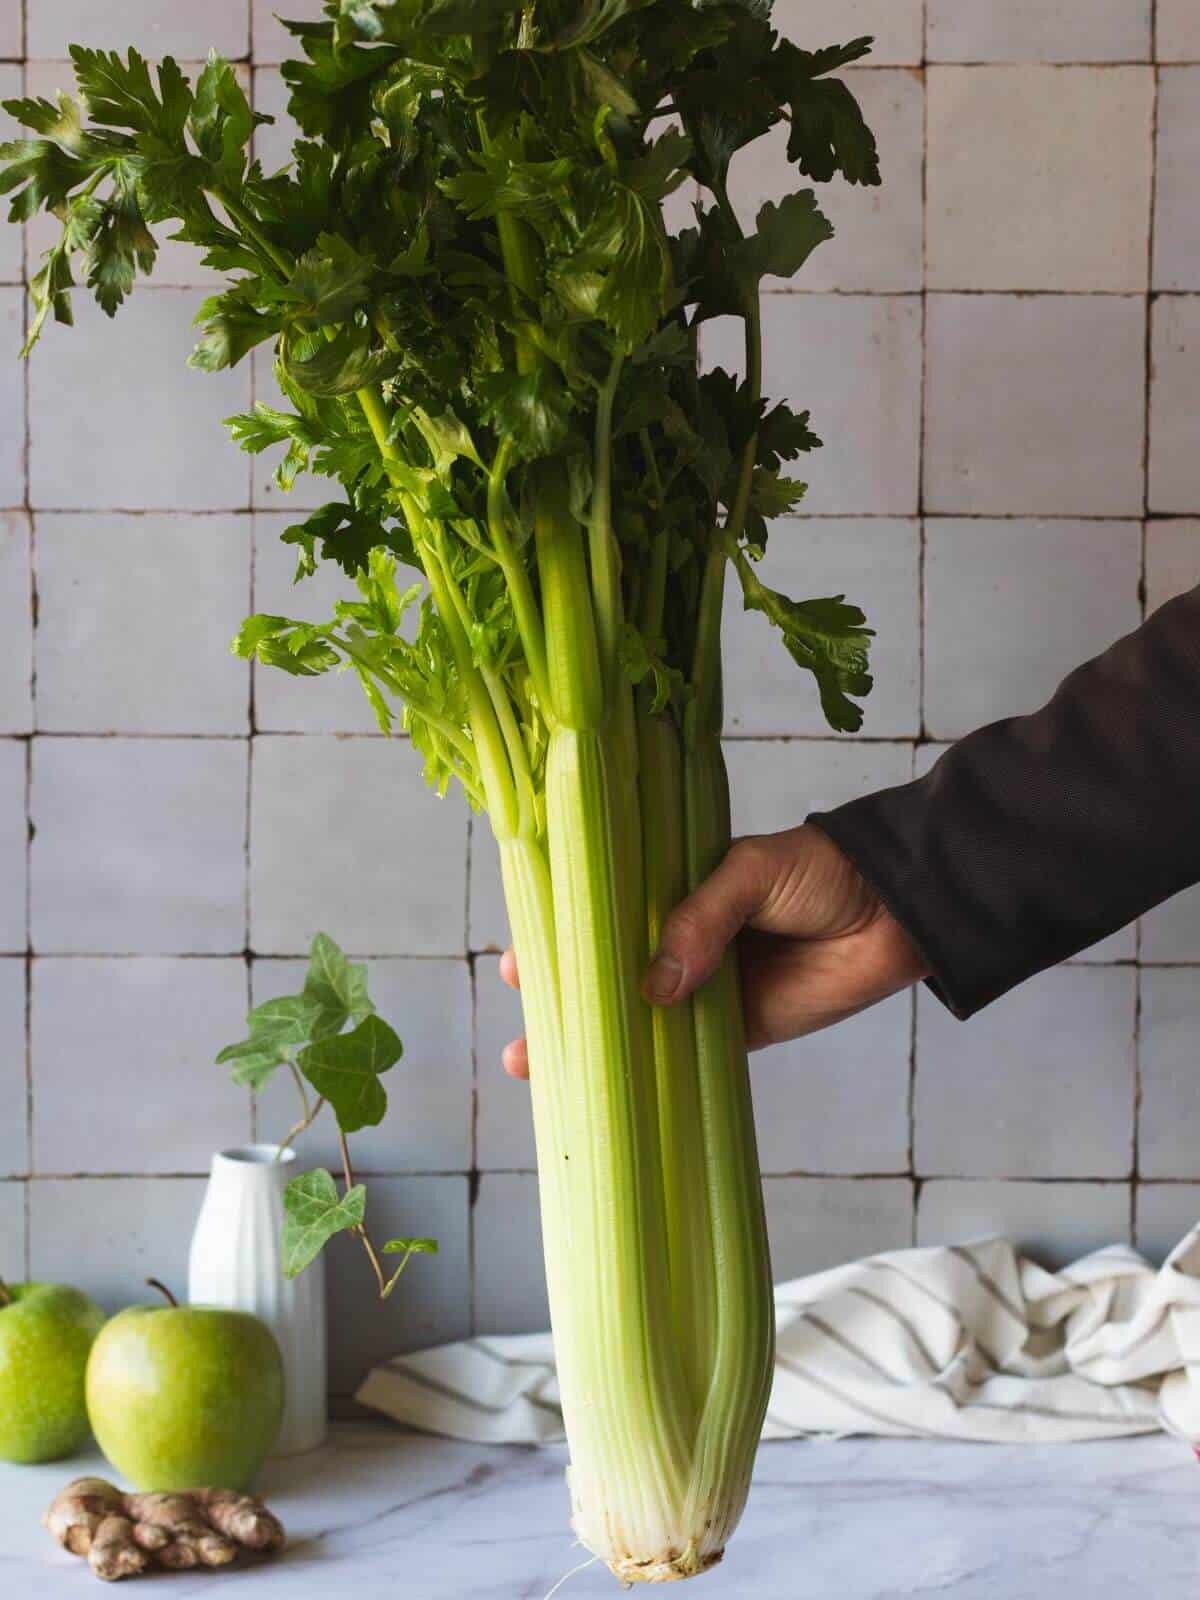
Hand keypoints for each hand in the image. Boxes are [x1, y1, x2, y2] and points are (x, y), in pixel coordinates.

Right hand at [498, 824, 928, 1077]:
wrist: (899, 909)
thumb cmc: (823, 871)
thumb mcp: (752, 871)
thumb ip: (703, 918)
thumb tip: (654, 986)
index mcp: (674, 887)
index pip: (602, 912)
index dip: (559, 938)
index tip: (518, 963)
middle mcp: (681, 938)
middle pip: (608, 973)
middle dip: (562, 1001)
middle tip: (522, 1030)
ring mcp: (708, 987)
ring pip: (637, 1019)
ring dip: (594, 1044)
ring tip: (538, 1070)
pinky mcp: (742, 1028)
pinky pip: (685, 1055)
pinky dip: (650, 1074)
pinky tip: (613, 1092)